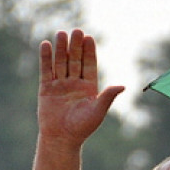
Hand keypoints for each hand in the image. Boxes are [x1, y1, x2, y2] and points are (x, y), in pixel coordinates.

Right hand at [37, 29, 123, 147]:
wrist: (62, 138)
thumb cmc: (82, 128)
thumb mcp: (98, 111)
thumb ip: (107, 96)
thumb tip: (123, 86)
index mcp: (89, 87)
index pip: (89, 65)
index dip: (89, 52)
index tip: (89, 38)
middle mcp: (75, 83)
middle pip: (75, 60)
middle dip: (75, 46)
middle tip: (76, 31)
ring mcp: (60, 85)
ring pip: (61, 63)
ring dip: (61, 49)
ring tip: (61, 34)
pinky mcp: (46, 88)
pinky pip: (46, 70)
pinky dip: (46, 58)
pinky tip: (46, 45)